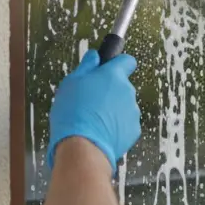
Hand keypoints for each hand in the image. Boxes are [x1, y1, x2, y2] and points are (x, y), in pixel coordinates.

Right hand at [47, 50, 141, 169]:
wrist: (83, 147)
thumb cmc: (73, 113)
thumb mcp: (71, 83)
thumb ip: (87, 66)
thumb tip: (95, 57)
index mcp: (114, 76)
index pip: (127, 61)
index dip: (117, 64)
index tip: (108, 69)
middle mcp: (127, 91)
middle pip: (121, 86)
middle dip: (109, 91)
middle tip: (90, 100)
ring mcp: (132, 111)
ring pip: (123, 105)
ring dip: (112, 109)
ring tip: (92, 119)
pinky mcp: (133, 130)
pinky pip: (124, 123)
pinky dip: (115, 125)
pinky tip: (99, 131)